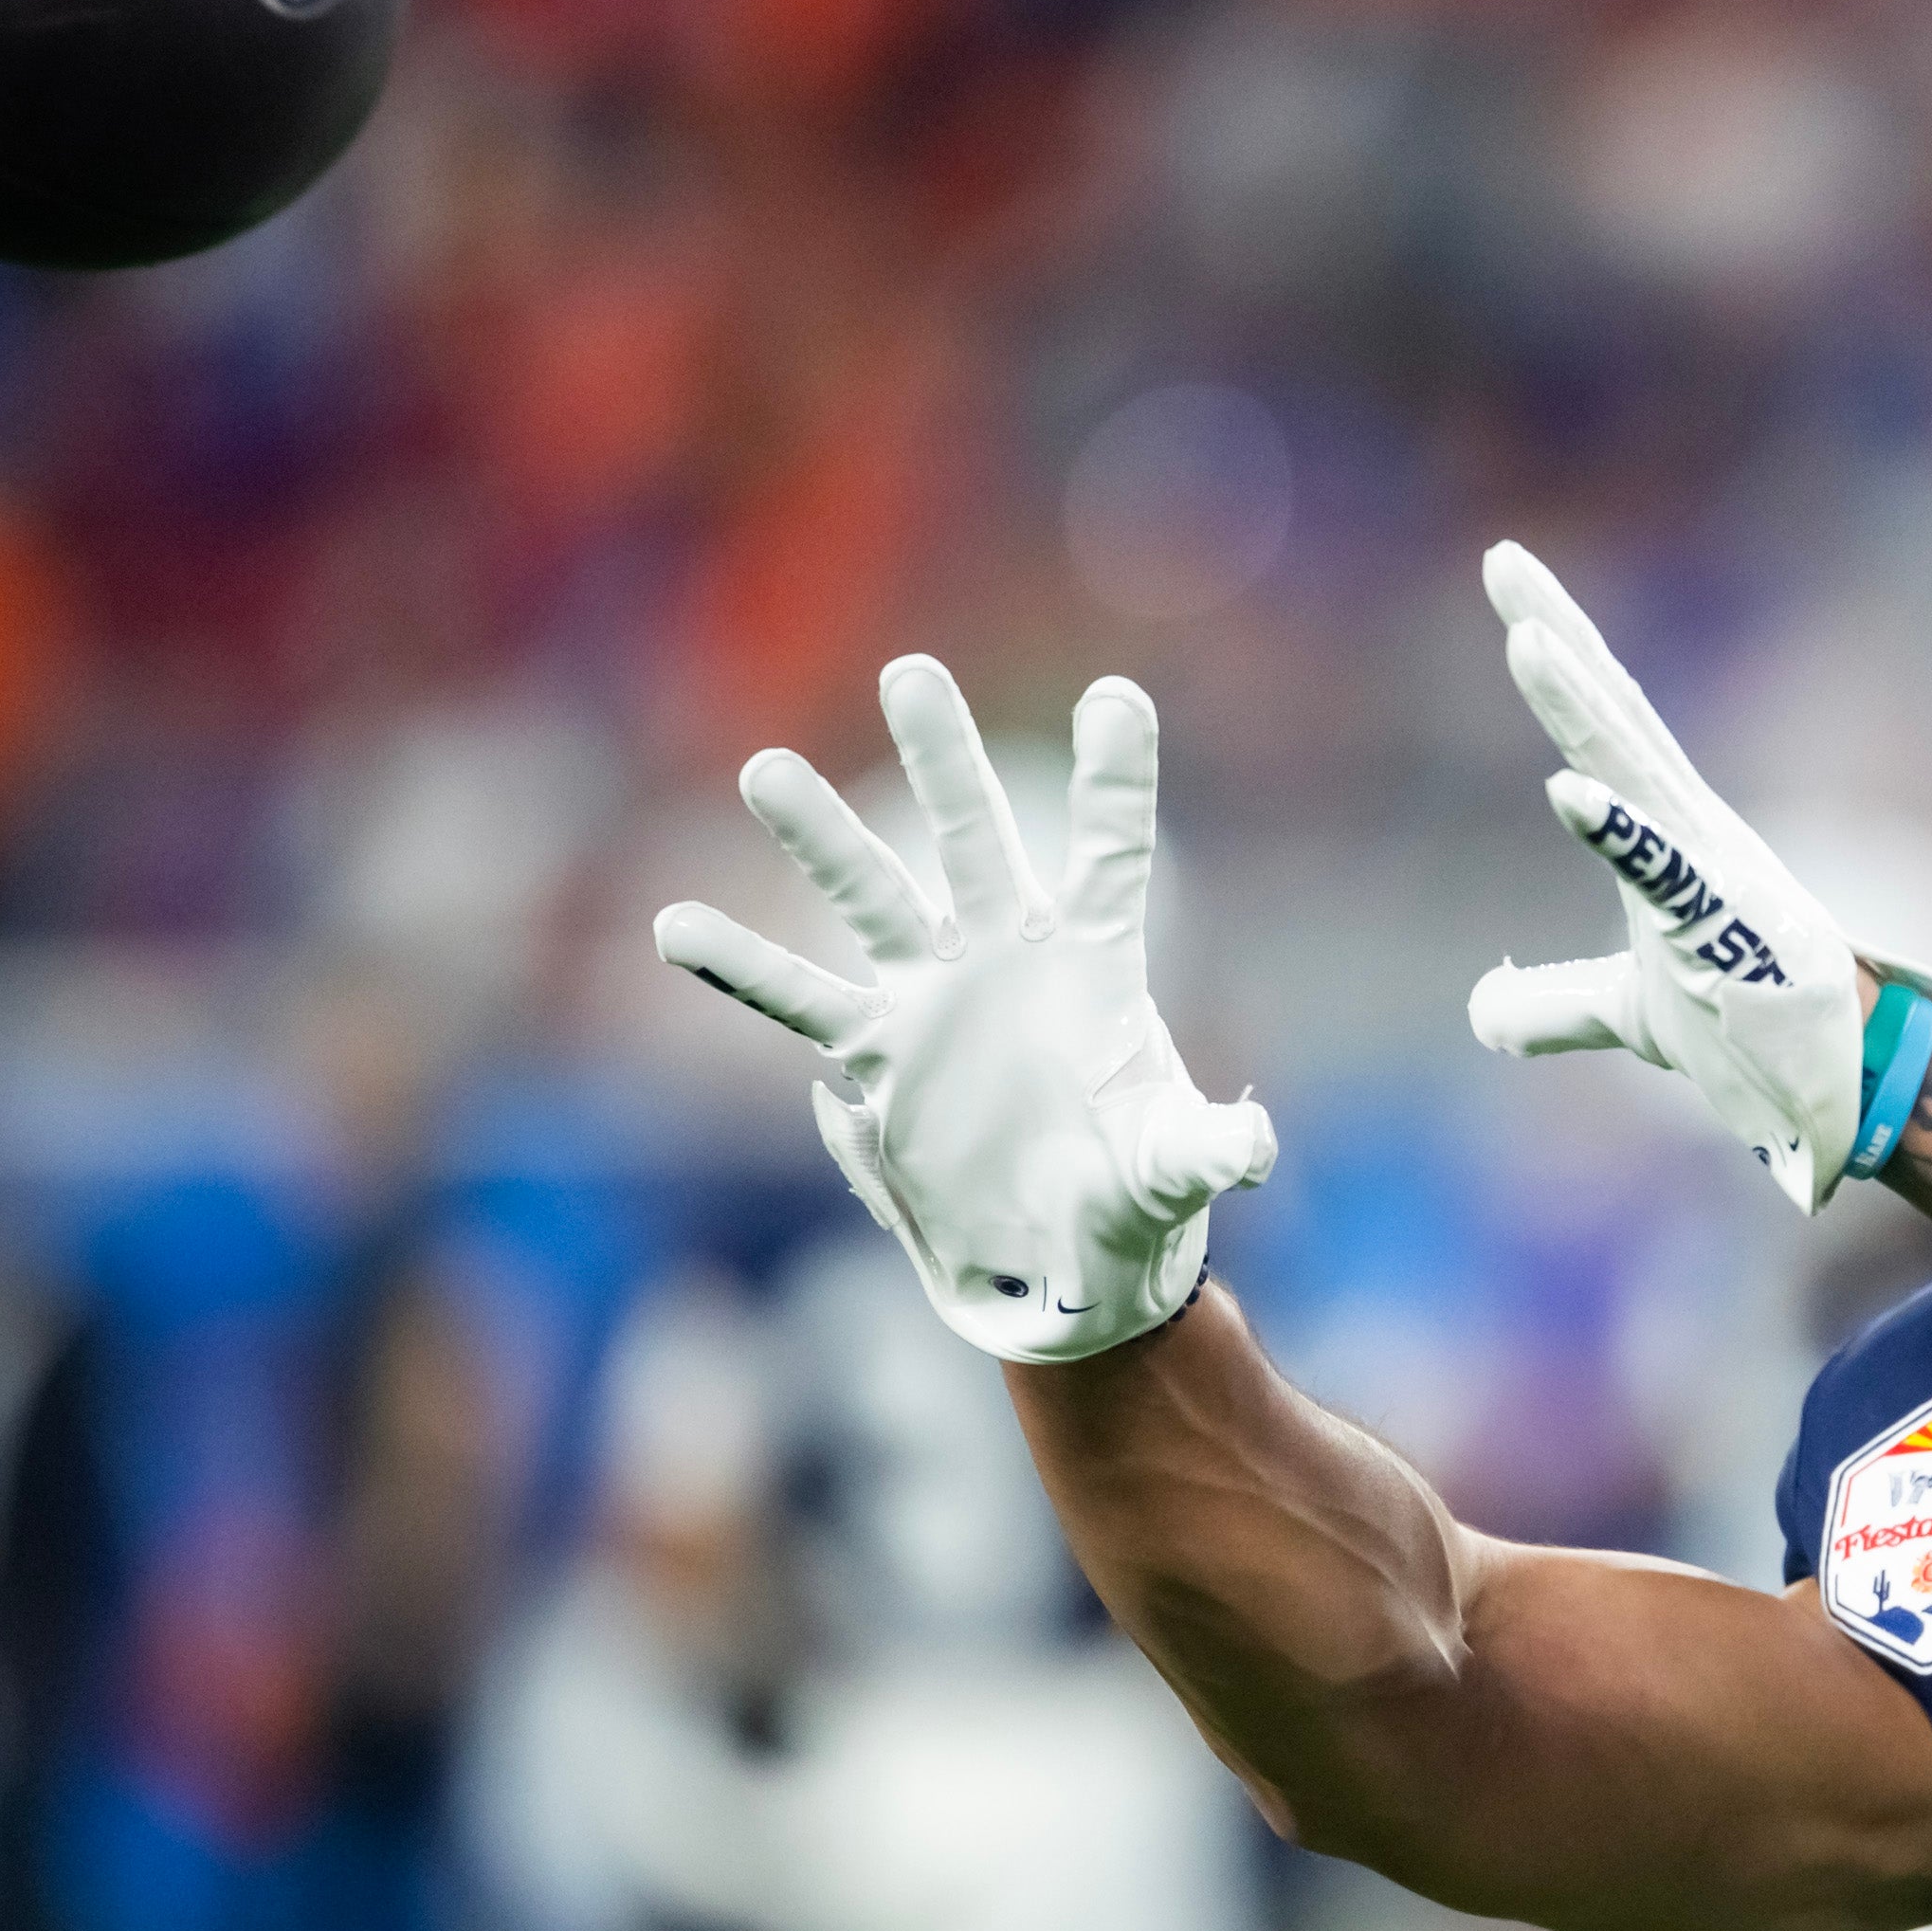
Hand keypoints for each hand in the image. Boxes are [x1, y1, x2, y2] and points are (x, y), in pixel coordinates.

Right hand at [655, 657, 1273, 1364]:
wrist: (1065, 1257)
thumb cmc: (1133, 1197)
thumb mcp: (1174, 1172)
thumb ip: (1205, 1148)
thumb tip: (1252, 1147)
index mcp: (1098, 963)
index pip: (1110, 854)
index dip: (1114, 782)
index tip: (1117, 695)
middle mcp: (1009, 955)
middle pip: (974, 840)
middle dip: (944, 761)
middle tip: (911, 673)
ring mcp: (937, 996)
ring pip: (872, 897)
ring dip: (821, 836)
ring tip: (767, 770)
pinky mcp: (881, 1054)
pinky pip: (802, 1002)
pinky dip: (743, 968)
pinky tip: (678, 925)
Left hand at [1467, 543, 1931, 1211]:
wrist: (1833, 1100)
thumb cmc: (1747, 1038)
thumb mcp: (1632, 1015)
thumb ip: (1555, 1005)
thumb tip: (1480, 1013)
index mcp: (1671, 839)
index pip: (1605, 732)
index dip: (1561, 658)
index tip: (1512, 581)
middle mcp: (1692, 834)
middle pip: (1613, 718)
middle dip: (1559, 633)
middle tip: (1504, 559)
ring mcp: (1713, 875)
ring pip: (1636, 773)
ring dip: (1581, 706)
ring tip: (1527, 640)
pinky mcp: (1726, 930)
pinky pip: (1663, 873)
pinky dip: (1617, 831)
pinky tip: (1565, 790)